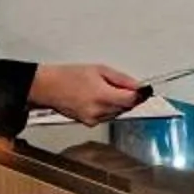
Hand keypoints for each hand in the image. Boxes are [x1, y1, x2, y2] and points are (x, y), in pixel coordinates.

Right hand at [29, 62, 145, 123]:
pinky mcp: (90, 123)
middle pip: (126, 107)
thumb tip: (138, 85)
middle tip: (125, 86)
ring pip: (118, 113)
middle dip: (129, 98)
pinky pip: (107, 117)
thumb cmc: (68, 76)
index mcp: (102, 95)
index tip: (145, 90)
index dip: (141, 95)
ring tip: (105, 89)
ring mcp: (94, 119)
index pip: (131, 100)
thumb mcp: (99, 69)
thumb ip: (121, 79)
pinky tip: (98, 98)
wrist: (48, 87)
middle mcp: (99, 111)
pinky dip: (108, 108)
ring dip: (118, 103)